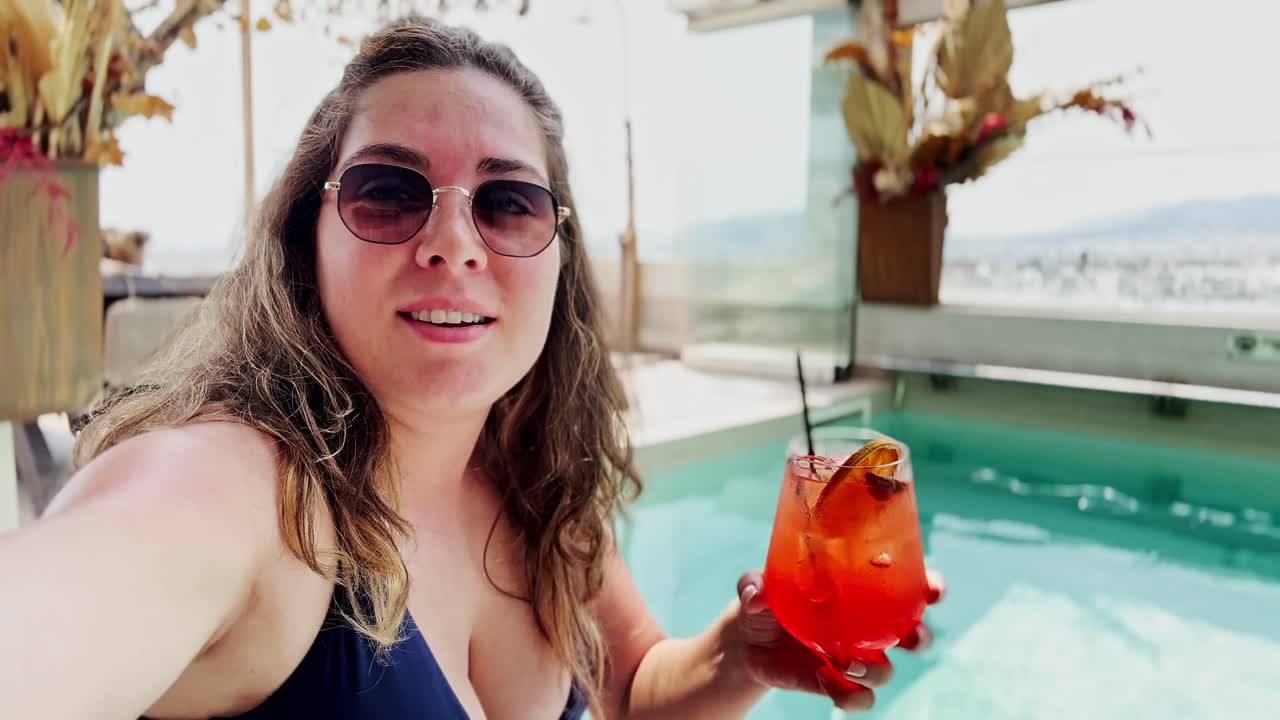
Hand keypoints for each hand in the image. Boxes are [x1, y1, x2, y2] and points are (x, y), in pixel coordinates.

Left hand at [732, 569, 945, 712]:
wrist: (747, 643)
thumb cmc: (765, 601)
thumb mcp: (757, 586)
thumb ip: (754, 585)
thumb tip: (756, 594)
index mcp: (860, 592)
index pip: (906, 587)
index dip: (928, 588)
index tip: (935, 589)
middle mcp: (866, 626)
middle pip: (913, 634)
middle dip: (920, 636)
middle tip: (909, 636)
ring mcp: (855, 658)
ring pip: (887, 671)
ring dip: (877, 670)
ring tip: (849, 661)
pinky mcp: (838, 684)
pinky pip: (859, 698)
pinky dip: (847, 693)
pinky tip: (823, 676)